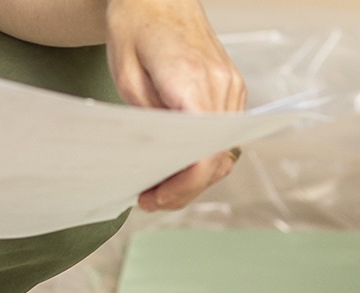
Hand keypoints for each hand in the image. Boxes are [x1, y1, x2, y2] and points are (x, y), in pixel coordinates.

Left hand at [105, 0, 247, 211]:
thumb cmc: (136, 25)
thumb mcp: (126, 75)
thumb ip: (147, 121)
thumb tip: (158, 163)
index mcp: (192, 82)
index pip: (202, 154)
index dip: (181, 186)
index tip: (155, 198)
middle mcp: (222, 87)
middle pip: (215, 160)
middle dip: (184, 188)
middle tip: (151, 199)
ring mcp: (232, 88)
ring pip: (223, 152)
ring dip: (196, 175)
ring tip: (162, 185)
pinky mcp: (233, 89)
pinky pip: (225, 136)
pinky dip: (204, 155)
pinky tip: (178, 162)